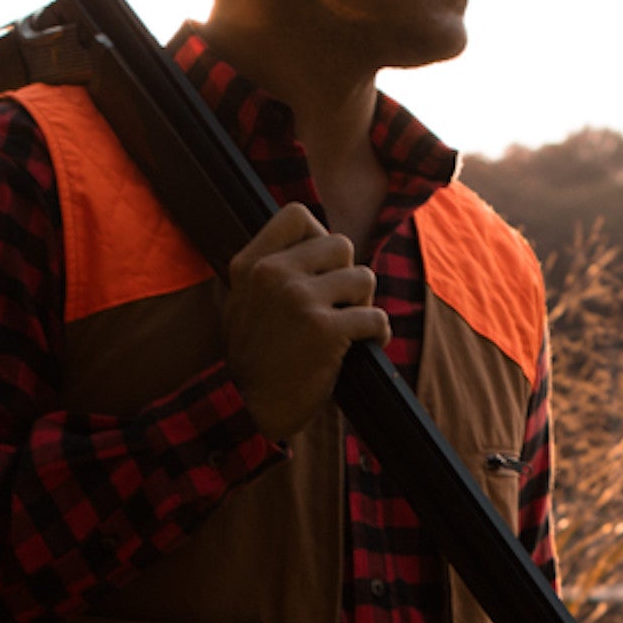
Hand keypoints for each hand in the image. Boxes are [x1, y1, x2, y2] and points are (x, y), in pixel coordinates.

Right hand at [224, 202, 391, 442]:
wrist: (248, 408)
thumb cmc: (254, 357)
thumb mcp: (244, 301)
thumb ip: (271, 269)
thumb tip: (318, 242)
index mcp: (251, 263)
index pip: (297, 215)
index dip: (319, 236)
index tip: (321, 266)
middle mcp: (273, 274)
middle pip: (341, 245)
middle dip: (347, 275)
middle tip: (339, 305)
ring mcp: (299, 300)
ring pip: (364, 278)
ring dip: (363, 305)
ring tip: (348, 328)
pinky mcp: (325, 330)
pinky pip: (376, 317)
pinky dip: (378, 332)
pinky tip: (367, 345)